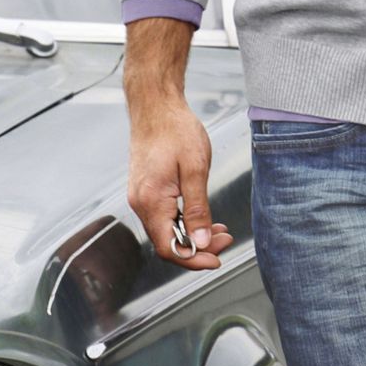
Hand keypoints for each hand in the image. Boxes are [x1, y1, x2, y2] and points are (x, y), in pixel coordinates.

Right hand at [127, 96, 234, 269]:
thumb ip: (197, 209)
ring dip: (192, 235)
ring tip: (219, 230)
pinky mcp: (145, 190)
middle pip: (167, 243)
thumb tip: (202, 242)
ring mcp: (140, 197)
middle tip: (225, 241)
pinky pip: (163, 217)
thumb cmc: (175, 129)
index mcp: (151, 200)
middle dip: (198, 248)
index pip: (169, 248)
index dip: (193, 260)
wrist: (156, 106)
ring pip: (166, 231)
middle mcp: (140, 202)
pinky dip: (183, 222)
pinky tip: (202, 218)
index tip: (216, 259)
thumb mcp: (195, 170)